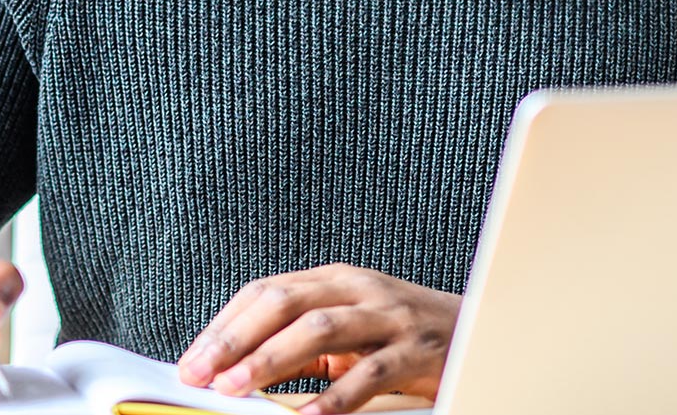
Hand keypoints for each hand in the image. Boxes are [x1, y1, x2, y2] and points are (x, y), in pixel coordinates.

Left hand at [176, 264, 461, 414]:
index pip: (266, 292)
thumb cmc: (406, 335)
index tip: (192, 360)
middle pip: (285, 303)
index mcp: (335, 279)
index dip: (224, 325)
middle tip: (202, 373)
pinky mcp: (417, 351)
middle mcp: (359, 290)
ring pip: (320, 328)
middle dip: (236, 339)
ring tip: (238, 388)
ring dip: (271, 359)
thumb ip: (301, 345)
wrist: (484, 332)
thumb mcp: (350, 329)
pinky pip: (371, 373)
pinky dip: (336, 397)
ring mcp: (390, 317)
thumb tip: (240, 370)